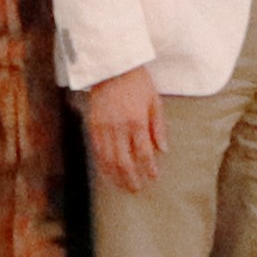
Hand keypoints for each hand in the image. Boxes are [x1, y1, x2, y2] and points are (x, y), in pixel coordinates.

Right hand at [84, 68, 167, 195]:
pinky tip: (108, 174)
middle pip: (124, 161)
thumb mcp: (155, 101)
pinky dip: (103, 165)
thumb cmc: (138, 83)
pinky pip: (97, 151)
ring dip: (116, 176)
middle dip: (131, 178)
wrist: (113, 67)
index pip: (144, 153)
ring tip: (123, 186)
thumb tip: (163, 150)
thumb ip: (158, 127)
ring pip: (108, 160)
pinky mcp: (93, 126)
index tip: (153, 178)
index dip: (149, 168)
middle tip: (136, 189)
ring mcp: (103, 127)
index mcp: (136, 121)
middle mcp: (118, 127)